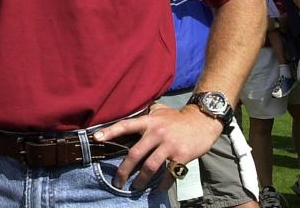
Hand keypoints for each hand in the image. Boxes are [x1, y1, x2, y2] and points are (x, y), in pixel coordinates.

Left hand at [92, 104, 220, 190]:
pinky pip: (169, 173)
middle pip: (135, 153)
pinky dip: (163, 183)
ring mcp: (169, 145)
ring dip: (141, 180)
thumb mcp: (160, 111)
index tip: (96, 138)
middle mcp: (157, 132)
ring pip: (150, 166)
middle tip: (118, 182)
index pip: (125, 125)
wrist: (203, 121)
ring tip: (136, 187)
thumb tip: (130, 120)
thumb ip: (146, 115)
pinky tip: (159, 187)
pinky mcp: (182, 156)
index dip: (110, 131)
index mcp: (149, 121)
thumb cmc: (178, 117)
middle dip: (124, 170)